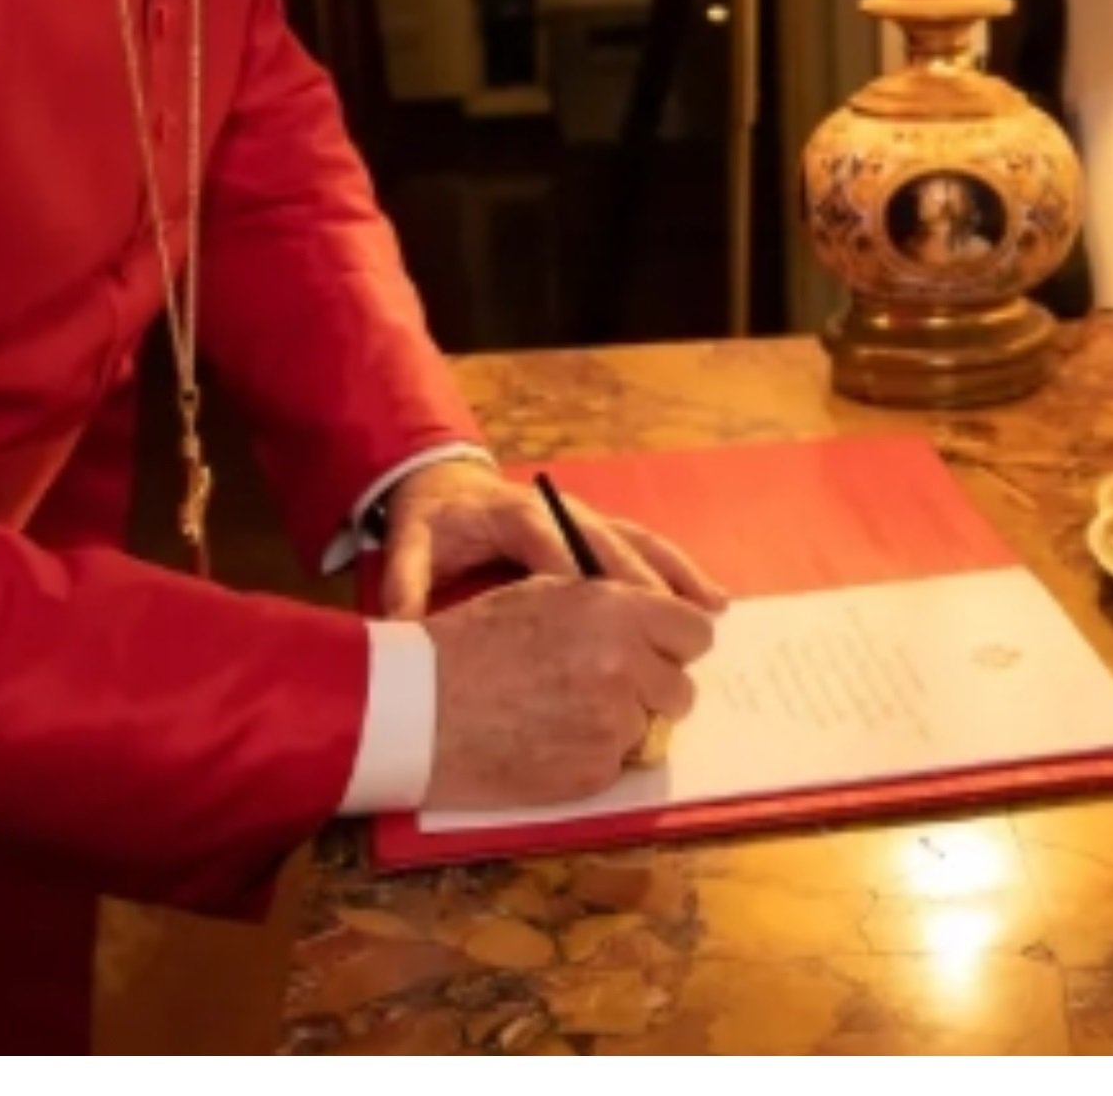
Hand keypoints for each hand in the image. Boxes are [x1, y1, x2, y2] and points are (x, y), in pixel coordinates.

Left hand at [376, 457, 728, 619]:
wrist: (443, 481)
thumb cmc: (432, 519)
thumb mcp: (408, 541)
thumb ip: (406, 578)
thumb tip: (400, 621)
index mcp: (518, 515)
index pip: (556, 550)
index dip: (582, 586)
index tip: (605, 628)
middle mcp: (562, 512)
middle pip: (611, 547)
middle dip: (643, 588)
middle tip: (676, 631)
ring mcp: (586, 517)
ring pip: (641, 543)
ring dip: (677, 577)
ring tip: (711, 613)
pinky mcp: (599, 528)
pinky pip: (647, 547)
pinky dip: (680, 573)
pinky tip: (711, 601)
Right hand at [423, 575, 716, 808]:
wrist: (418, 708)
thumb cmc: (471, 643)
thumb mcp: (543, 595)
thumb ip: (609, 607)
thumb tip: (653, 624)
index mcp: (615, 611)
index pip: (695, 631)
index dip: (675, 645)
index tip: (657, 654)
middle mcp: (624, 664)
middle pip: (681, 688)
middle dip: (652, 691)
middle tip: (608, 690)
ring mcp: (612, 723)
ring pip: (649, 727)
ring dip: (621, 725)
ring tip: (565, 714)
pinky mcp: (595, 772)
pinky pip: (618, 764)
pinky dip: (592, 756)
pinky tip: (547, 741)